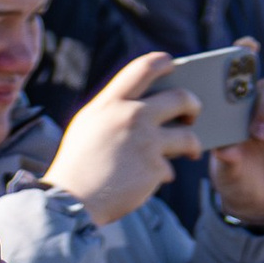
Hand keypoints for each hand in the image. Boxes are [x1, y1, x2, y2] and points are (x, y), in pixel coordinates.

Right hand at [47, 51, 198, 225]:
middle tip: (192, 114)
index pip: (145, 67)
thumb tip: (144, 103)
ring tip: (192, 150)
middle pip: (181, 97)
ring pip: (188, 136)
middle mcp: (133, 116)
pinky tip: (152, 179)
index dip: (164, 62)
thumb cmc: (77, 163)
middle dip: (193, 105)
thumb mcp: (88, 124)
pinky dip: (163, 175)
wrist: (70, 200)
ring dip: (193, 144)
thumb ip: (113, 109)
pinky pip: (171, 169)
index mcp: (113, 102)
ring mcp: (147, 143)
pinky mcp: (155, 169)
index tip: (173, 66)